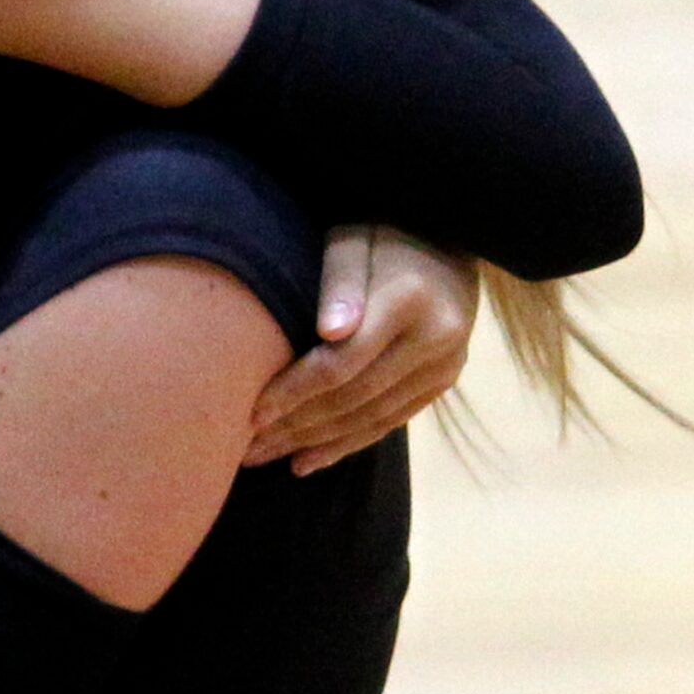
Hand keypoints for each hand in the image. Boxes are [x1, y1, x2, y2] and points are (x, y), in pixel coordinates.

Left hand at [246, 225, 478, 473]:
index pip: (342, 363)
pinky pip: (391, 422)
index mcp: (409, 300)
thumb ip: (340, 280)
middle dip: (296, 426)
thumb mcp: (354, 238)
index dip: (294, 392)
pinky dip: (347, 444)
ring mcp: (445, 365)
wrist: (447, 236)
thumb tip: (331, 331)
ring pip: (371, 417)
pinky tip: (307, 461)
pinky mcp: (444, 381)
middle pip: (354, 398)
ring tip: (265, 457)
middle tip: (246, 449)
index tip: (251, 413)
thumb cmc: (381, 232)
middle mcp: (436, 339)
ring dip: (315, 443)